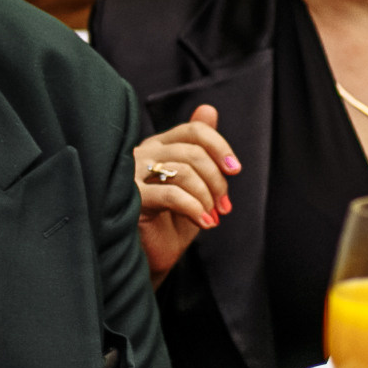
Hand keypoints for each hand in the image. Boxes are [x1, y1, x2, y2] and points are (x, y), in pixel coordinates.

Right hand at [133, 106, 240, 284]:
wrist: (153, 259)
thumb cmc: (171, 223)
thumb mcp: (195, 186)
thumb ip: (202, 151)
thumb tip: (208, 109)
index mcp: (159, 146)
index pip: (193, 131)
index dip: (219, 147)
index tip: (235, 170)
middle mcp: (143, 154)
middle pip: (192, 151)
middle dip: (217, 181)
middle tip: (225, 206)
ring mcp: (134, 175)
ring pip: (184, 171)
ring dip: (207, 197)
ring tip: (212, 217)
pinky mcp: (132, 199)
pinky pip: (171, 194)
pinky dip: (195, 208)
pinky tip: (205, 222)